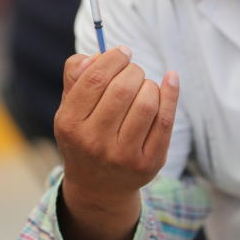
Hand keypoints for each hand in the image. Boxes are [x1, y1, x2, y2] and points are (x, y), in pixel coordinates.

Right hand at [54, 47, 178, 239]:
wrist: (98, 187)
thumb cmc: (84, 134)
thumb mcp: (69, 107)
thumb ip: (76, 75)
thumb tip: (99, 55)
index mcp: (70, 124)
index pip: (95, 79)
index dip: (113, 58)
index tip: (123, 52)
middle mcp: (94, 142)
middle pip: (123, 89)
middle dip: (133, 70)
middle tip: (133, 71)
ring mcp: (123, 156)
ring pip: (146, 103)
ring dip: (149, 84)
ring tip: (143, 87)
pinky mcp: (149, 163)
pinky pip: (165, 121)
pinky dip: (171, 94)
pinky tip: (170, 80)